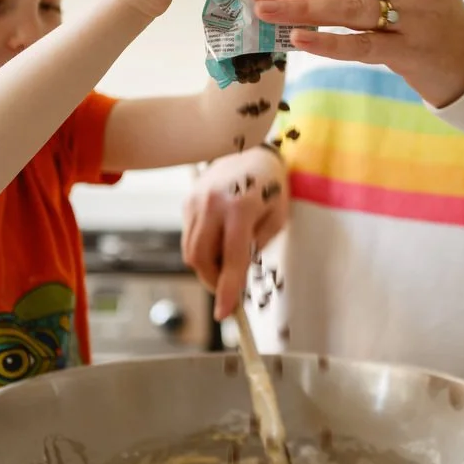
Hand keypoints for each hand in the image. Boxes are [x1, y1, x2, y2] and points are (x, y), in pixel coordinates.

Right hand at [181, 148, 289, 319]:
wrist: (251, 150)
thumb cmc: (271, 186)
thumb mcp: (277, 217)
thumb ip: (257, 246)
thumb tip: (236, 273)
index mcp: (240, 208)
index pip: (231, 259)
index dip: (227, 289)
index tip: (224, 313)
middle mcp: (212, 204)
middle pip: (201, 259)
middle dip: (213, 281)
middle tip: (228, 289)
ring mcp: (195, 202)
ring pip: (190, 251)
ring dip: (206, 268)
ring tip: (225, 265)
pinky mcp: (187, 202)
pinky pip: (189, 237)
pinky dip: (202, 250)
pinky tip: (218, 242)